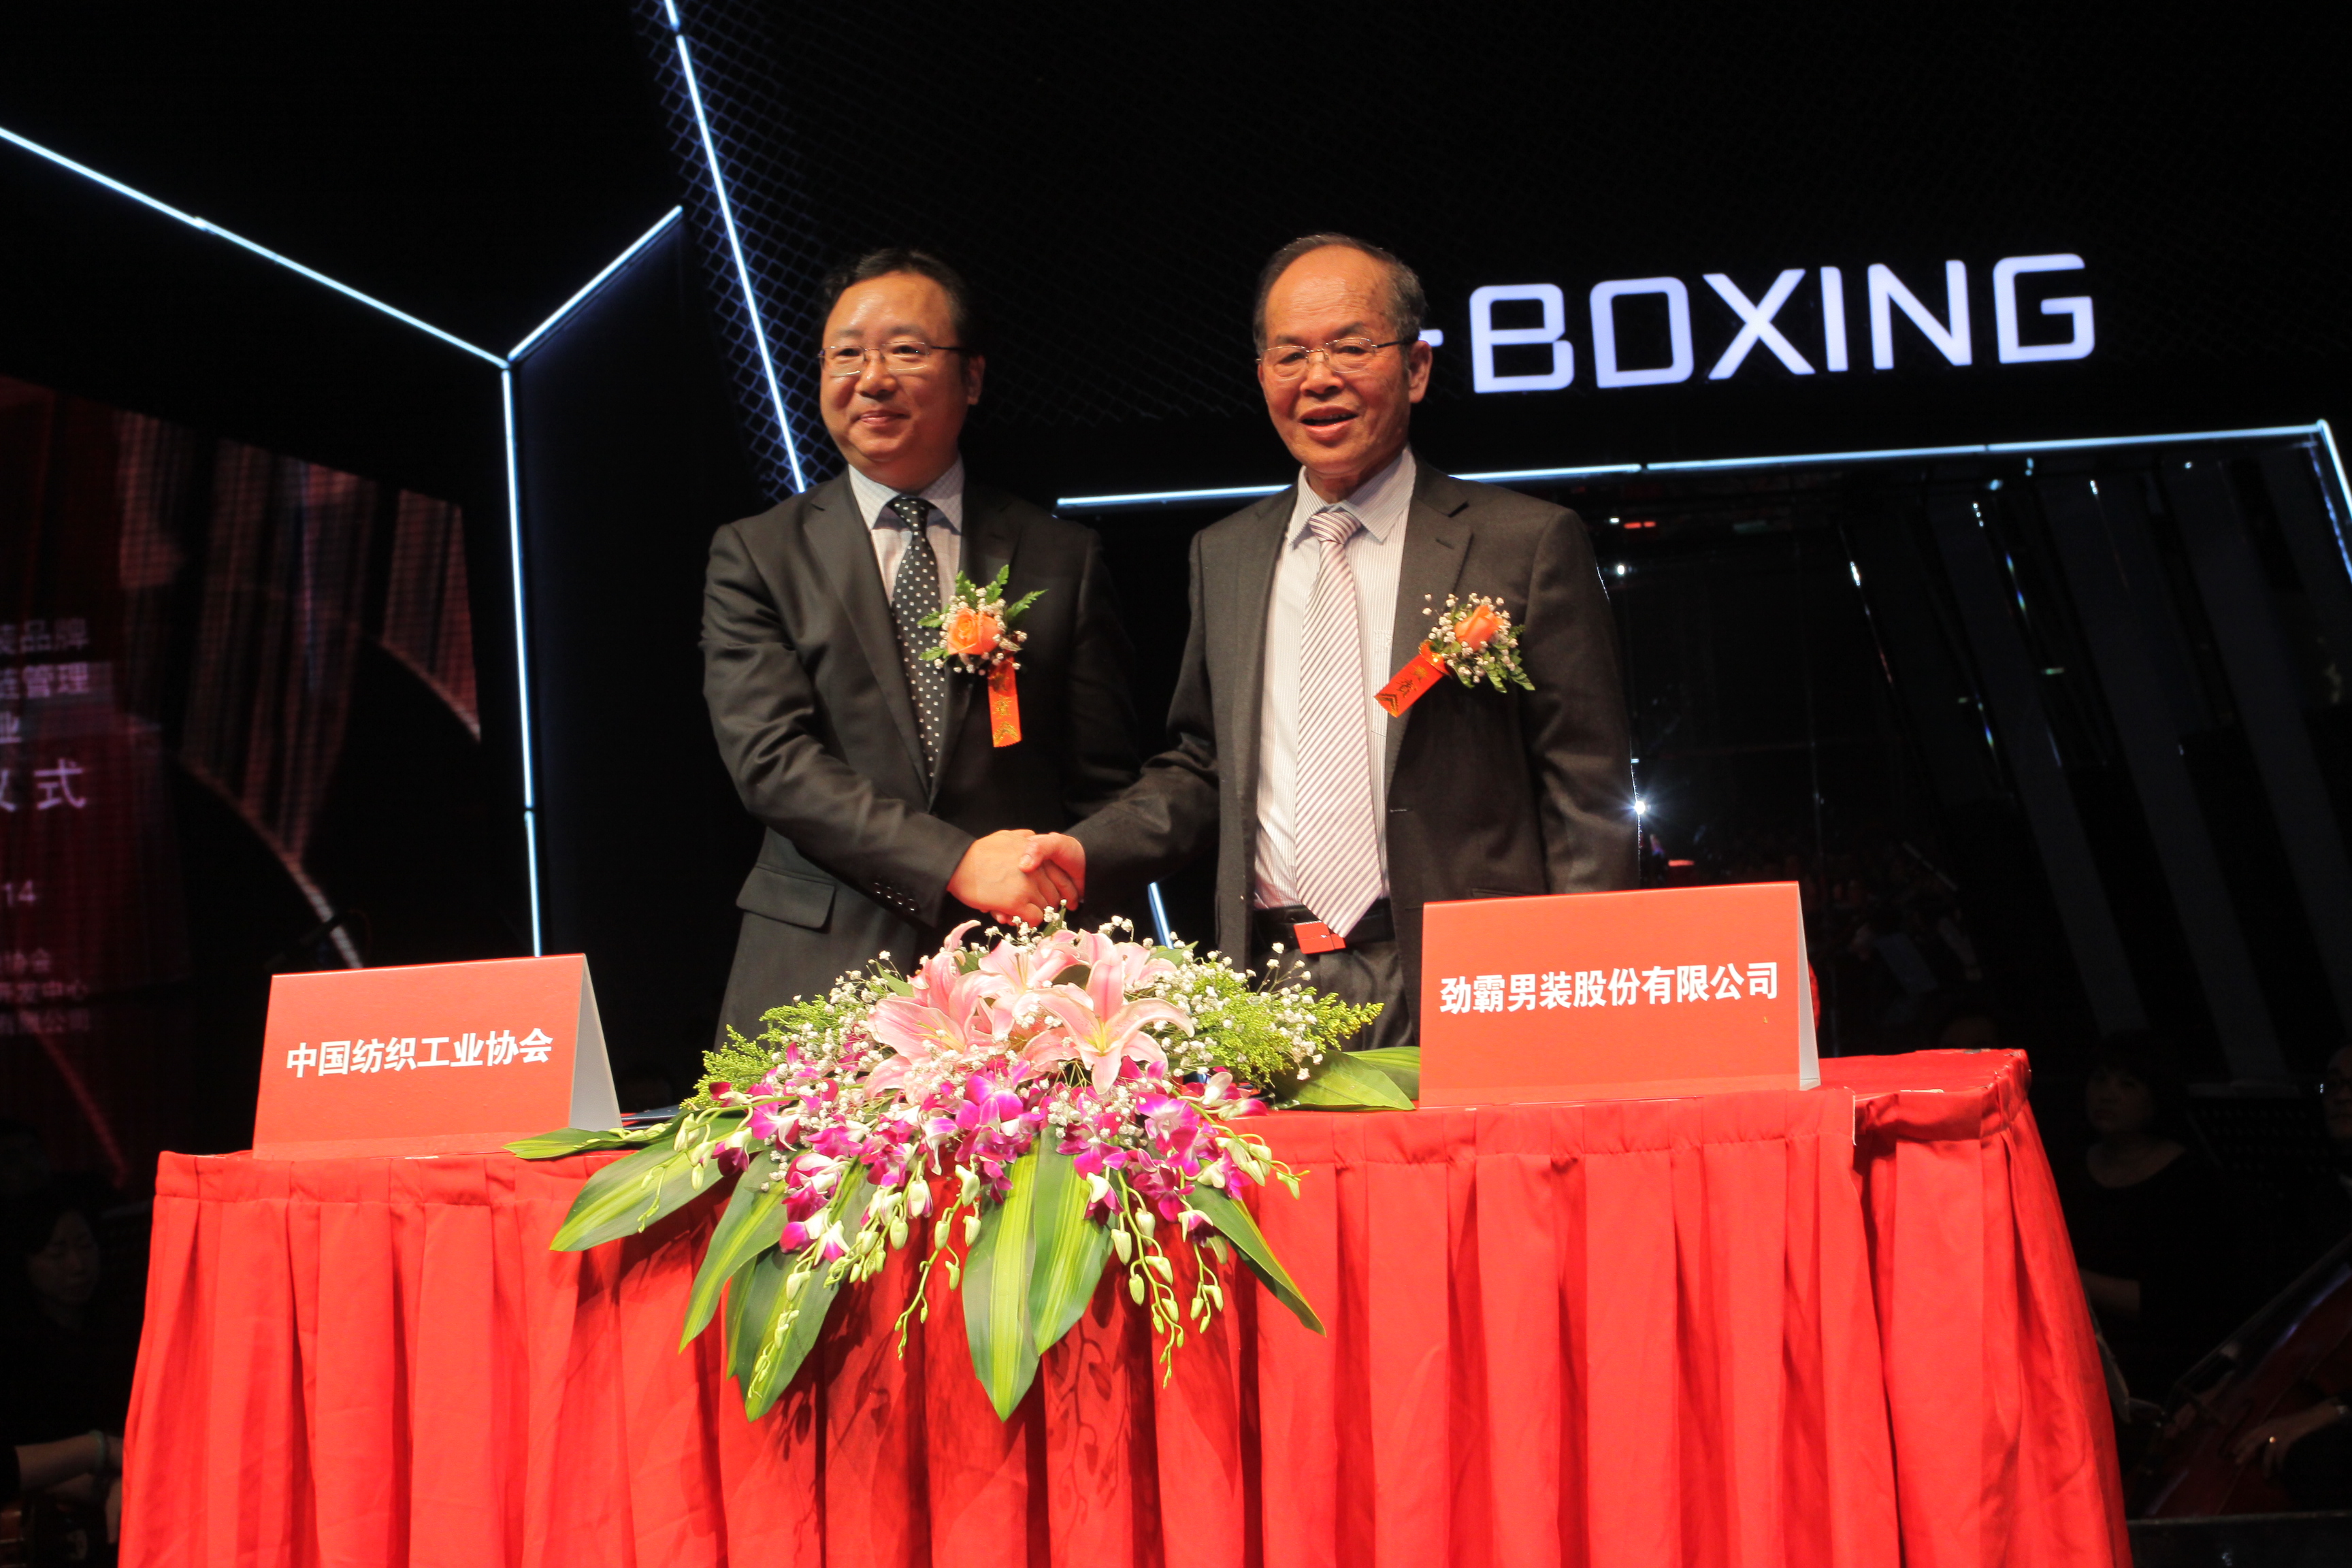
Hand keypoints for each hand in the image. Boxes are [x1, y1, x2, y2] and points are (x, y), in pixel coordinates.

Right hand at [947, 830, 1075, 926]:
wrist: (957, 866)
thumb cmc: (978, 853)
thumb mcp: (1005, 837)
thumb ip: (1022, 837)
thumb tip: (1032, 836)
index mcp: (1035, 854)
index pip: (1060, 875)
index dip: (1062, 889)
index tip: (1059, 898)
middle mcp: (1035, 869)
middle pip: (1054, 894)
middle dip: (1046, 903)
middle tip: (1033, 907)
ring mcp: (1027, 886)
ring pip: (1045, 907)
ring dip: (1035, 912)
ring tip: (1020, 912)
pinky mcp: (1016, 902)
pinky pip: (1034, 918)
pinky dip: (1028, 921)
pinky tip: (1016, 917)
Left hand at [2229, 1401, 2345, 1473]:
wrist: (2312, 1417)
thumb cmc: (2297, 1423)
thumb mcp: (2280, 1426)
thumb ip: (2270, 1433)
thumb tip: (2262, 1446)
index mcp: (2267, 1424)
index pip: (2250, 1433)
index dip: (2241, 1442)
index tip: (2232, 1452)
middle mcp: (2270, 1426)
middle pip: (2254, 1440)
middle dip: (2245, 1452)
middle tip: (2237, 1462)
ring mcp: (2280, 1431)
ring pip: (2268, 1450)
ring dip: (2266, 1464)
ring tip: (2266, 1476)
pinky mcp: (2290, 1436)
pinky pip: (2281, 1451)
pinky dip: (2280, 1461)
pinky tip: (2280, 1469)